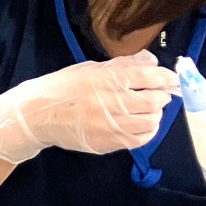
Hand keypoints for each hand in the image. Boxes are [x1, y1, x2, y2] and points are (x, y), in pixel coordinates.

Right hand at [0, 51, 178, 164]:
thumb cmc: (61, 88)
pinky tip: (143, 125)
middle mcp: (107, 102)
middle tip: (160, 95)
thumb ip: (121, 65)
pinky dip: (148, 131)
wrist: (35, 116)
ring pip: (150, 121)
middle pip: (153, 100)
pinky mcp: (105, 143)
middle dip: (162, 96)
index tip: (171, 78)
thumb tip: (151, 62)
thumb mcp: (88, 69)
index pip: (145, 76)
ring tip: (150, 110)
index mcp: (102, 79)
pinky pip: (138, 139)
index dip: (165, 77)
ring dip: (156, 114)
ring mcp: (106, 125)